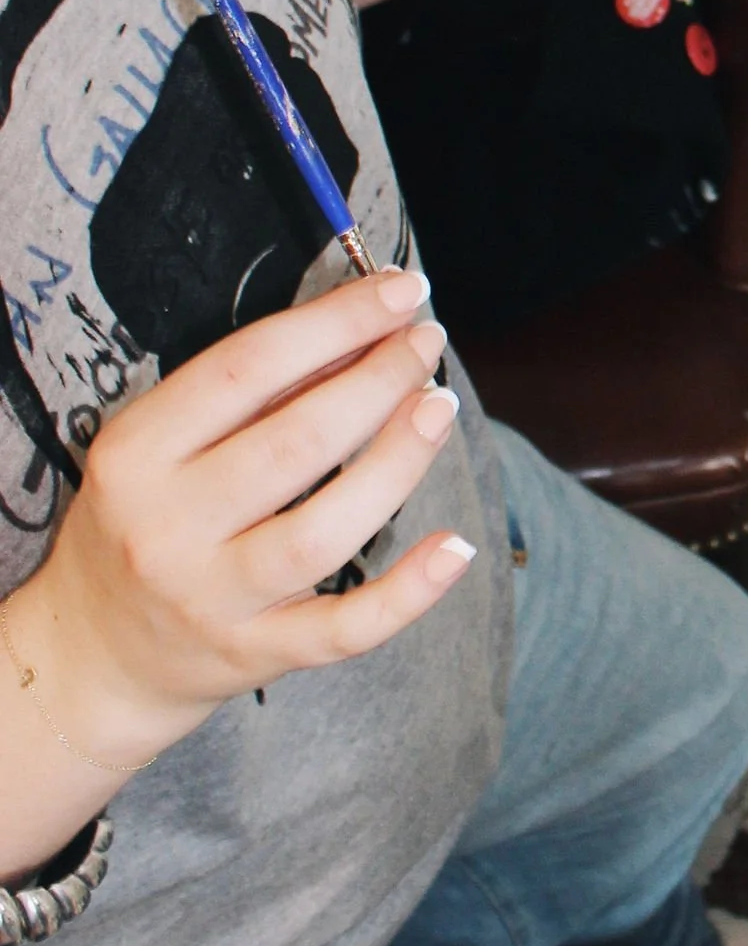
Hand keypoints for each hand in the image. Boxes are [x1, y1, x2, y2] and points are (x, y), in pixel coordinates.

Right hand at [2, 271, 473, 831]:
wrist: (91, 653)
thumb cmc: (140, 523)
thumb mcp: (159, 448)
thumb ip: (250, 395)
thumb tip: (358, 334)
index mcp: (137, 453)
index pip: (246, 369)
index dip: (334, 323)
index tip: (400, 291)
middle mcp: (167, 526)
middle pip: (294, 442)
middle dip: (376, 379)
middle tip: (425, 343)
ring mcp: (212, 597)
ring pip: (323, 530)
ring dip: (397, 461)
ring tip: (439, 405)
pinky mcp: (254, 654)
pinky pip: (343, 629)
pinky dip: (408, 591)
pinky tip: (457, 546)